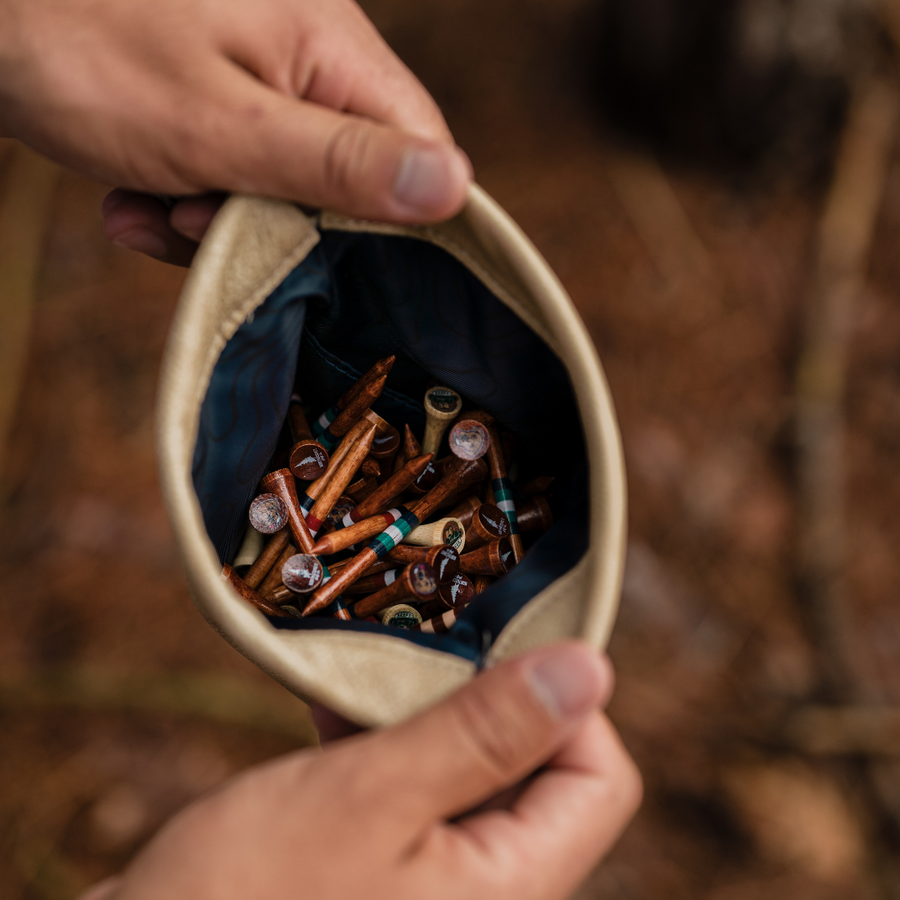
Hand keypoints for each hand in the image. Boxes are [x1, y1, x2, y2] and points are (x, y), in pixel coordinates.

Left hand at [0, 0, 470, 263]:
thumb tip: (454, 187)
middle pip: (347, 176)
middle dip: (278, 225)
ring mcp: (260, 72)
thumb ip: (340, 163)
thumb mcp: (221, 126)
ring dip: (216, 219)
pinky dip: (184, 194)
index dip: (393, 217)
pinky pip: (232, 167)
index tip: (332, 256)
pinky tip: (132, 195)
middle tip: (203, 222)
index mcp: (333, 48)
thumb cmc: (80, 41)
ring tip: (153, 205)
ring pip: (283, 185)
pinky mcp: (217, 92)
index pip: (419, 147)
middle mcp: (310, 55)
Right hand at [77, 641, 640, 899]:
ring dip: (426, 718)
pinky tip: (336, 712)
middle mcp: (487, 898)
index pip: (598, 781)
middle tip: (426, 649)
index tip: (499, 652)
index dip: (565, 706)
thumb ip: (487, 734)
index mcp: (511, 890)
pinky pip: (414, 800)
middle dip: (484, 702)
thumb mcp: (374, 795)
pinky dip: (388, 751)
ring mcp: (432, 892)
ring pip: (468, 779)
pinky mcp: (381, 881)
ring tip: (374, 672)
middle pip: (535, 775)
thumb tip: (592, 668)